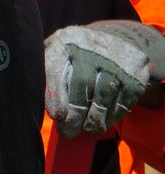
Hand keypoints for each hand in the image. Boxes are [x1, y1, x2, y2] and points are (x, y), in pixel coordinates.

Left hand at [44, 21, 164, 136]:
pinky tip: (104, 123)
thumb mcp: (52, 57)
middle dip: (75, 114)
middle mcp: (91, 46)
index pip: (57, 70)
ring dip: (94, 118)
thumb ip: (43, 77)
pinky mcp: (135, 70)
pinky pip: (124, 98)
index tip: (56, 116)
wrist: (108, 42)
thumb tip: (37, 107)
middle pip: (83, 84)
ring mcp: (116, 57)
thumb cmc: (70, 58)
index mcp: (65, 42)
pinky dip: (114, 115)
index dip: (56, 96)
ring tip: (86, 129)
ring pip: (104, 94)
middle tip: (69, 131)